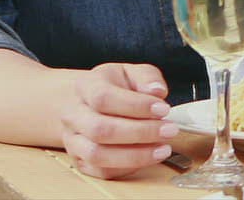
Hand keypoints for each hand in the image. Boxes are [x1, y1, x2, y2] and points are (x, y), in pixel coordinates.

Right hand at [58, 63, 177, 178]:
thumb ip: (147, 78)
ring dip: (135, 155)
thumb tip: (157, 91)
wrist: (88, 103)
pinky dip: (128, 168)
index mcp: (86, 87)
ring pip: (97, 155)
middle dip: (140, 133)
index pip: (104, 98)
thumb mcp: (132, 72)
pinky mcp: (80, 161)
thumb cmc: (114, 87)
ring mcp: (73, 140)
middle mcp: (74, 115)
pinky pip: (101, 171)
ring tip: (163, 149)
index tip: (163, 109)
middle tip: (170, 130)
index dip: (135, 105)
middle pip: (100, 130)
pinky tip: (148, 158)